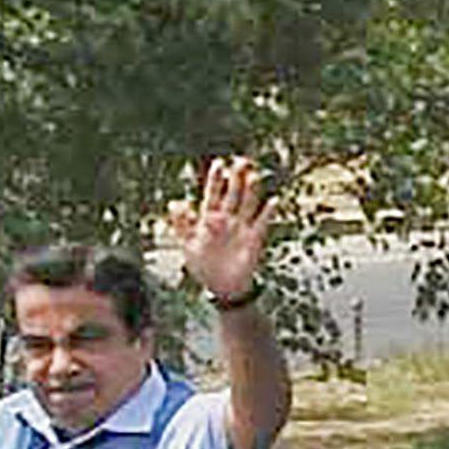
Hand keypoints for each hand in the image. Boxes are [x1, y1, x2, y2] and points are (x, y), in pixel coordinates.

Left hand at [175, 155, 273, 305]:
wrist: (222, 288)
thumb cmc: (203, 266)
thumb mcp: (188, 245)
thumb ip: (182, 224)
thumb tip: (175, 203)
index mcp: (210, 218)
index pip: (213, 194)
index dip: (216, 179)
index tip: (220, 163)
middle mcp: (227, 219)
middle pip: (233, 193)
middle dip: (237, 178)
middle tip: (241, 160)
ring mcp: (241, 228)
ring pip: (247, 204)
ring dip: (251, 191)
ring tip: (254, 176)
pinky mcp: (253, 240)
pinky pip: (261, 223)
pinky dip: (268, 213)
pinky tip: (273, 201)